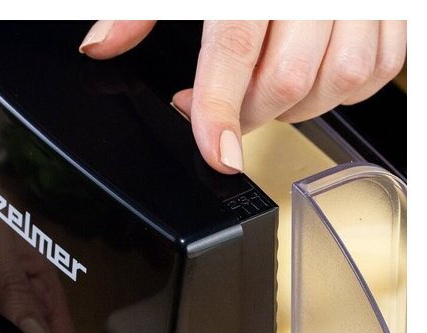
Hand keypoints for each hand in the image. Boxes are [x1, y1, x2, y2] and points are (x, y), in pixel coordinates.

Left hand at [79, 20, 405, 173]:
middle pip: (288, 80)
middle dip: (248, 116)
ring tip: (265, 90)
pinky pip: (377, 72)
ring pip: (339, 82)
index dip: (221, 109)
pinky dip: (340, 91)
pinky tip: (311, 78)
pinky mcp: (396, 9)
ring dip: (295, 108)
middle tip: (223, 112)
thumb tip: (100, 46)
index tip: (217, 153)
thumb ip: (140, 8)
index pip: (237, 50)